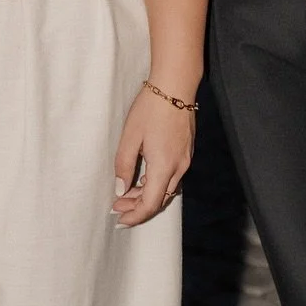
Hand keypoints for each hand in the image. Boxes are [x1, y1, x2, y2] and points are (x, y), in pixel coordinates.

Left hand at [112, 85, 194, 225]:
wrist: (175, 85)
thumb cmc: (151, 108)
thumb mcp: (130, 136)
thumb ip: (124, 165)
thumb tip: (121, 189)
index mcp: (164, 167)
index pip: (150, 204)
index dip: (134, 216)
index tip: (119, 219)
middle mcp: (179, 167)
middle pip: (160, 199)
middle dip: (138, 206)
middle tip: (118, 206)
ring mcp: (186, 159)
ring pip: (167, 188)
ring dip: (148, 194)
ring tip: (127, 191)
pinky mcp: (187, 150)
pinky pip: (172, 176)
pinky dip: (157, 182)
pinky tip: (144, 175)